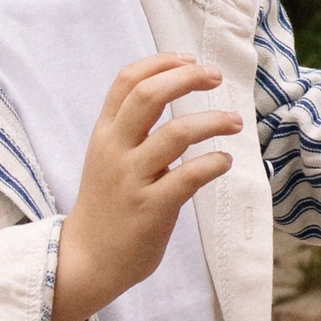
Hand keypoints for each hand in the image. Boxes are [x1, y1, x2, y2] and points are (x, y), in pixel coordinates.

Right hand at [51, 55, 241, 320]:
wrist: (86, 260)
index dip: (161, 63)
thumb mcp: (107, 157)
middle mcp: (115, 151)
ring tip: (234, 122)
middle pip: (149, 96)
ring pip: (176, 134)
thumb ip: (131, 129)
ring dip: (213, 121)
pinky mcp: (151, 209)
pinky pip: (189, 177)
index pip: (127, 81)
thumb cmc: (107, 205)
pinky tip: (225, 161)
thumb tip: (170, 91)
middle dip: (187, 79)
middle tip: (216, 77)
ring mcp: (132, 180)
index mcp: (104, 134)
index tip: (190, 59)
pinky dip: (213, 163)